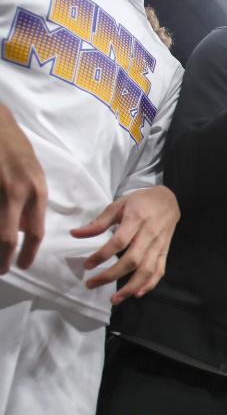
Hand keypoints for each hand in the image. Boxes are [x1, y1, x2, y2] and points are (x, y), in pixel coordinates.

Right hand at [0, 106, 46, 272]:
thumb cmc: (13, 145)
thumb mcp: (32, 172)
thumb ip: (30, 200)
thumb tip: (24, 227)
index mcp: (35, 190)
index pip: (34, 231)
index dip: (28, 253)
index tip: (23, 266)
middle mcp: (15, 192)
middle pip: (7, 238)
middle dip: (3, 259)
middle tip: (1, 270)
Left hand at [72, 185, 179, 303]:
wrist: (169, 199)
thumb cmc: (141, 201)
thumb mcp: (118, 205)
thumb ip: (99, 222)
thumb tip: (75, 234)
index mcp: (136, 220)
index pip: (118, 242)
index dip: (102, 255)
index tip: (87, 265)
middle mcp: (149, 235)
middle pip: (131, 260)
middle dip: (111, 275)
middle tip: (91, 284)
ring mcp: (159, 245)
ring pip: (146, 270)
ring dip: (130, 287)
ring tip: (115, 299)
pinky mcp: (164, 251)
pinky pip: (159, 270)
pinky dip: (149, 284)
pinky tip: (137, 294)